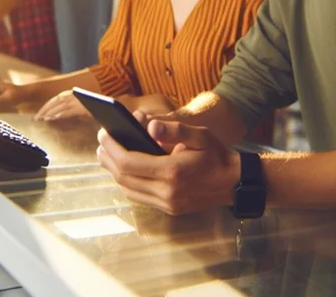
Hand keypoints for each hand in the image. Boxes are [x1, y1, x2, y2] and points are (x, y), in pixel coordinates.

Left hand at [34, 89, 92, 120]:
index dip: (45, 107)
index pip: (54, 100)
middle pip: (55, 102)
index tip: (38, 115)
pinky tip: (54, 118)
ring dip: (50, 113)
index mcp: (71, 94)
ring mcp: (78, 101)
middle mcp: (73, 95)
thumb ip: (67, 108)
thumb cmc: (91, 107)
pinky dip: (60, 114)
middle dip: (44, 110)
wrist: (106, 106)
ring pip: (60, 107)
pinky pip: (69, 111)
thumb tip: (54, 115)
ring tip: (43, 119)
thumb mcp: (77, 106)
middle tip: (36, 119)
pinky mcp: (82, 108)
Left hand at [97, 116, 239, 215]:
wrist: (234, 182)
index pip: (129, 162)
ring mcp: (167, 203)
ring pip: (128, 190)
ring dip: (114, 172)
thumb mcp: (200, 134)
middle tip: (101, 142)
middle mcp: (167, 192)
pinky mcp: (169, 208)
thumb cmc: (216, 155)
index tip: (103, 134)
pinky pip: (139, 197)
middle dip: (108, 159)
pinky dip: (127, 182)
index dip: (112, 148)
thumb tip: (149, 127)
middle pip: (123, 177)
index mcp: (172, 172)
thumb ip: (173, 129)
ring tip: (108, 154)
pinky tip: (124, 169)